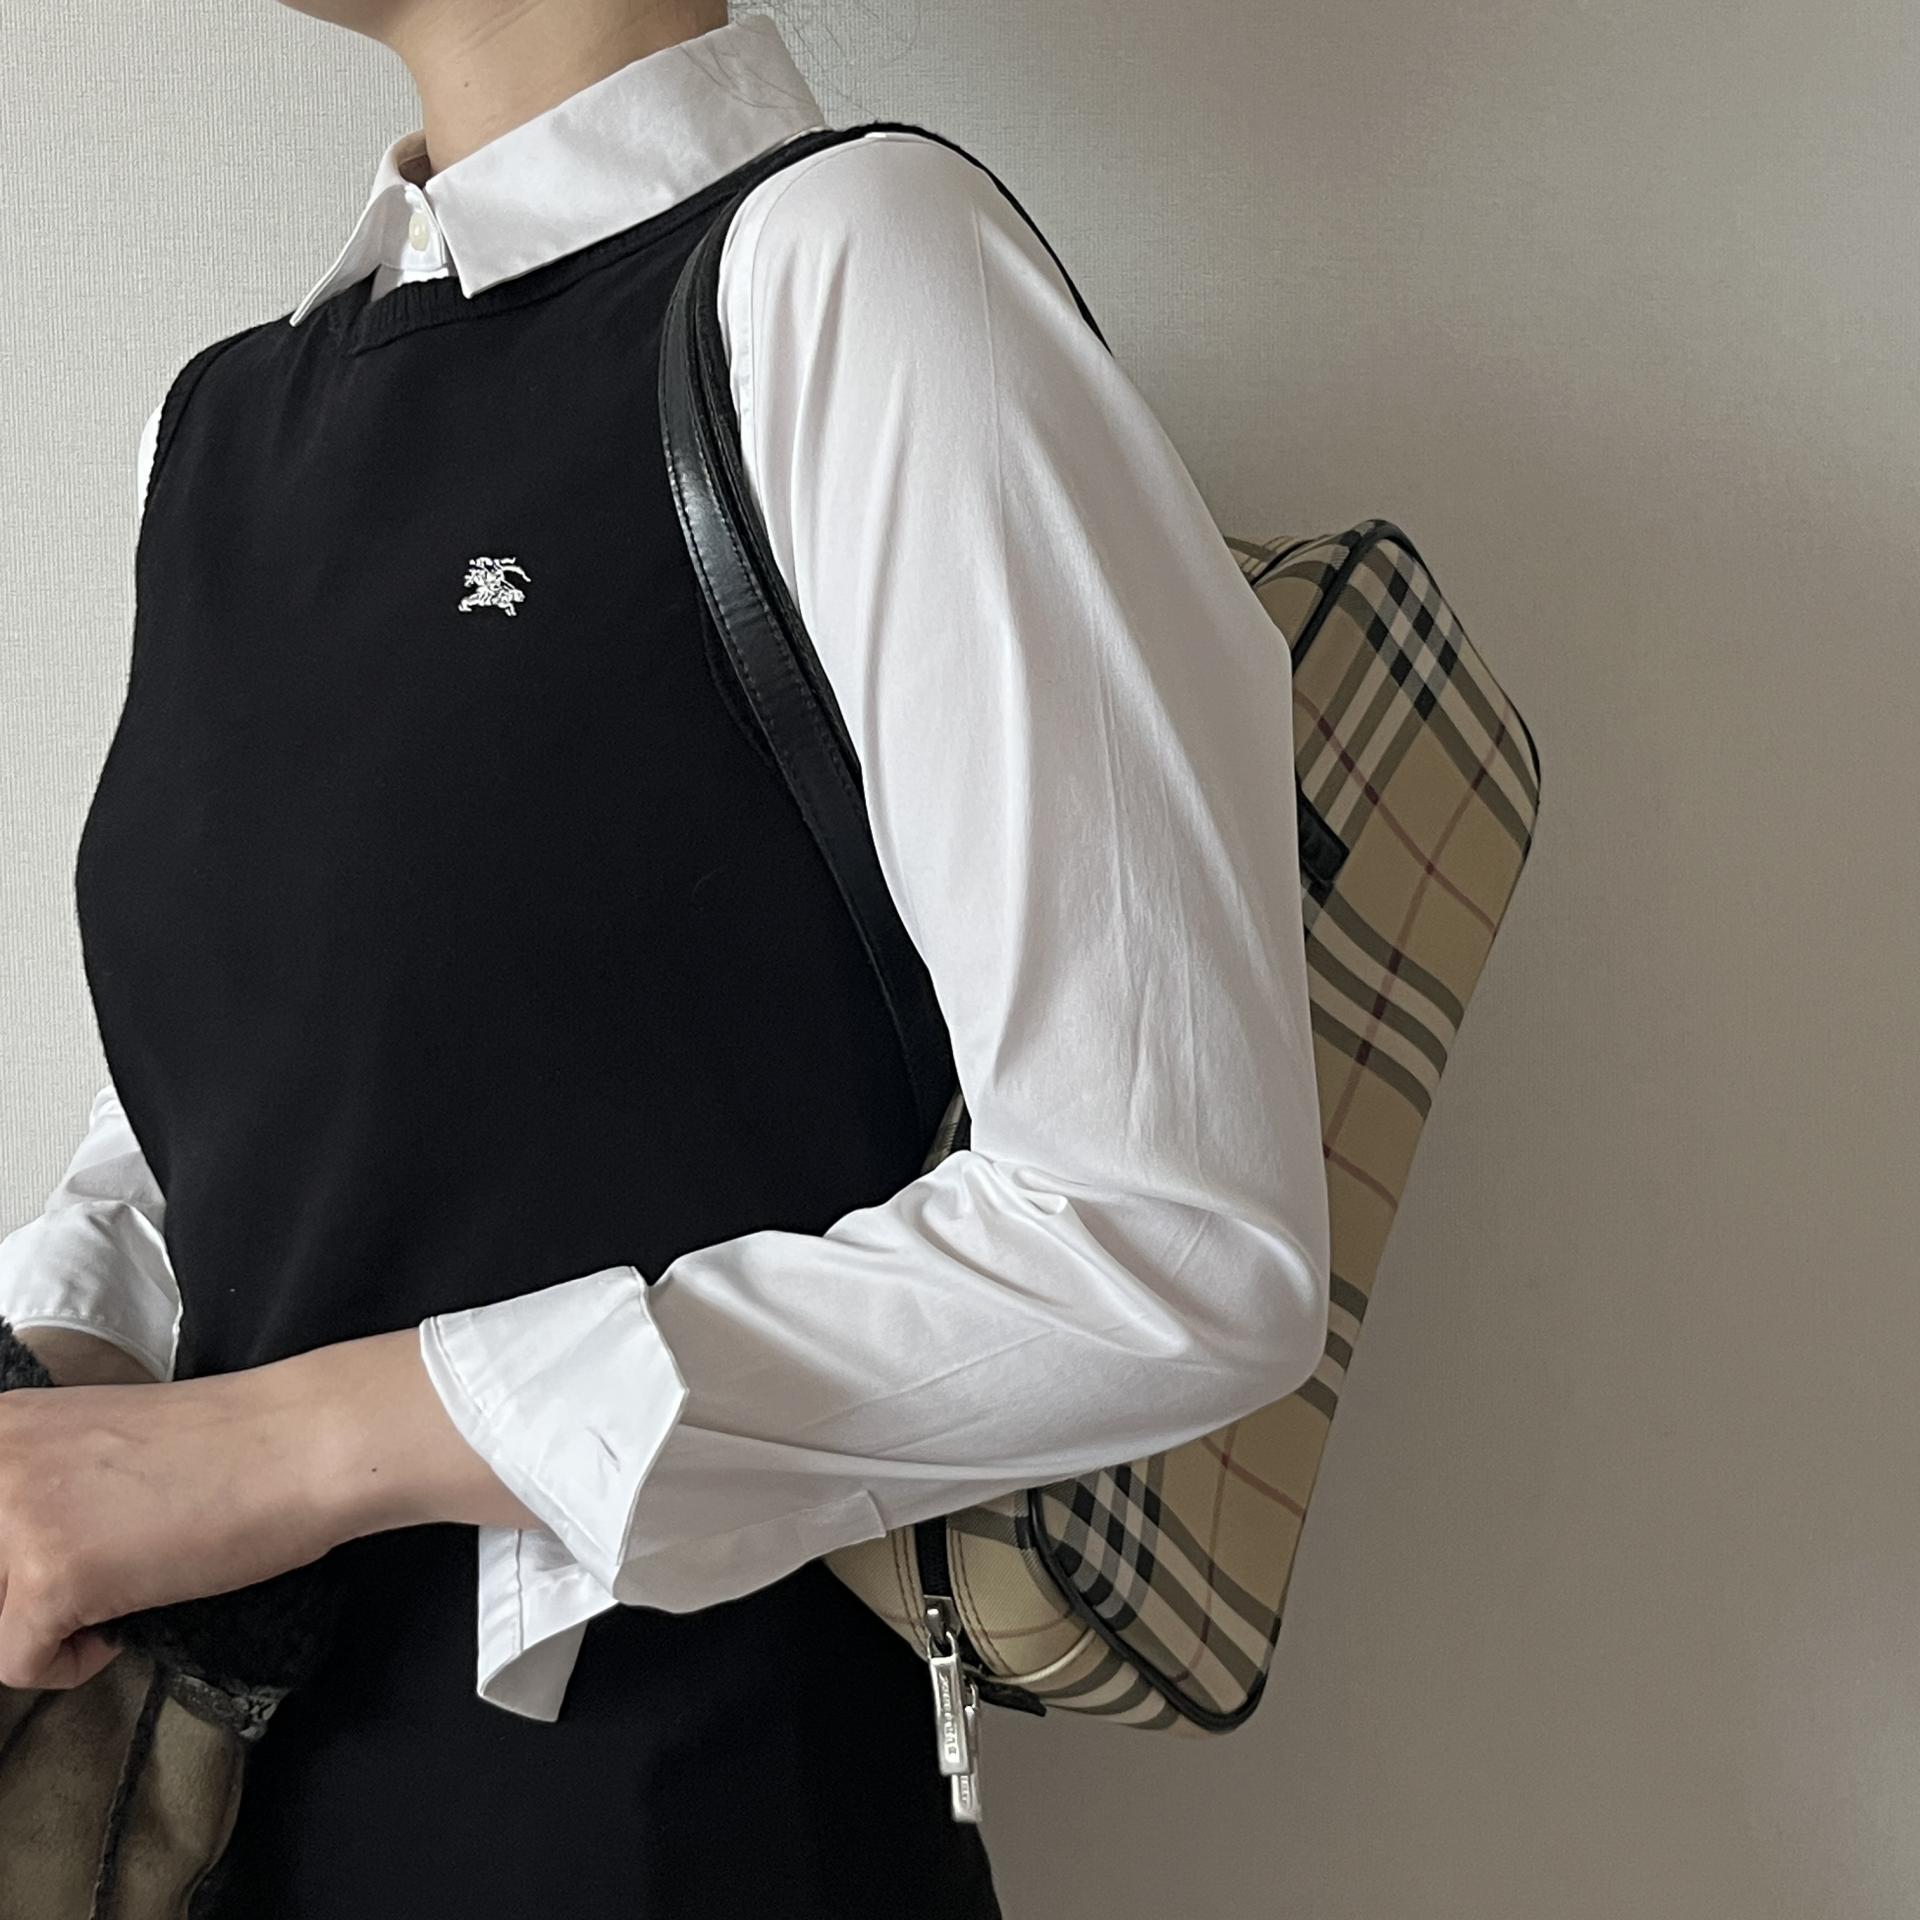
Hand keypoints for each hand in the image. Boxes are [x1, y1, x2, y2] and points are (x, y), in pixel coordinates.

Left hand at [0, 1328, 541, 1690]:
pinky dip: (72, 1664)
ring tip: (109, 1599)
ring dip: (41, 1626)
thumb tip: (27, 1542)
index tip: (66, 1556)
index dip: (18, 1563)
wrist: (302, 1443)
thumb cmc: (227, 1445)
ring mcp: (16, 1518)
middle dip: (25, 1595)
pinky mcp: (49, 1577)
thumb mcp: (97, 1444)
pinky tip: (123, 1624)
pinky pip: (17, 1663)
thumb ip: (39, 1480)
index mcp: (0, 1426)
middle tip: (93, 1583)